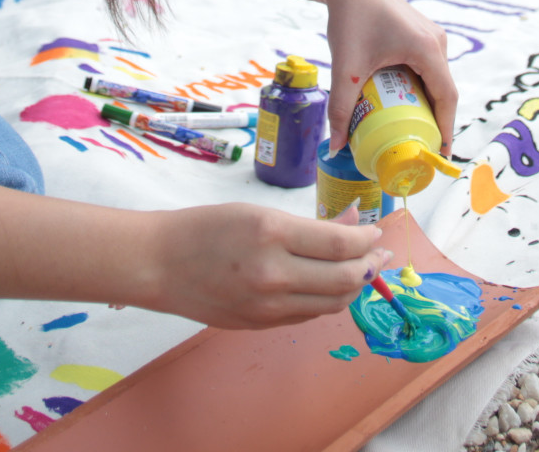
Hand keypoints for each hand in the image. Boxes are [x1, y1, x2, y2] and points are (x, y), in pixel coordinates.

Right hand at [146, 203, 389, 329]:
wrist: (159, 264)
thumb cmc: (204, 229)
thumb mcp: (258, 212)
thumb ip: (309, 223)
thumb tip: (353, 221)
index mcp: (271, 234)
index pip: (341, 243)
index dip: (367, 238)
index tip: (375, 230)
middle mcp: (273, 274)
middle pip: (345, 279)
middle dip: (370, 265)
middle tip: (380, 252)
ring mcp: (267, 306)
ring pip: (332, 303)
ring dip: (354, 286)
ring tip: (362, 269)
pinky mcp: (261, 325)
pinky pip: (308, 315)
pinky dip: (327, 299)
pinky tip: (330, 284)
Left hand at [322, 0, 454, 154]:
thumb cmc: (350, 19)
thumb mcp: (346, 68)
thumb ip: (340, 108)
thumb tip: (338, 146)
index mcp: (427, 48)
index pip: (446, 98)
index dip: (446, 128)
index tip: (441, 154)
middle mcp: (436, 41)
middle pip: (443, 90)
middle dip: (434, 120)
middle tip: (421, 146)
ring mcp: (431, 35)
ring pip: (436, 78)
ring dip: (426, 103)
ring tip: (412, 129)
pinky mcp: (421, 33)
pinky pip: (428, 66)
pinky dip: (419, 87)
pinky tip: (403, 102)